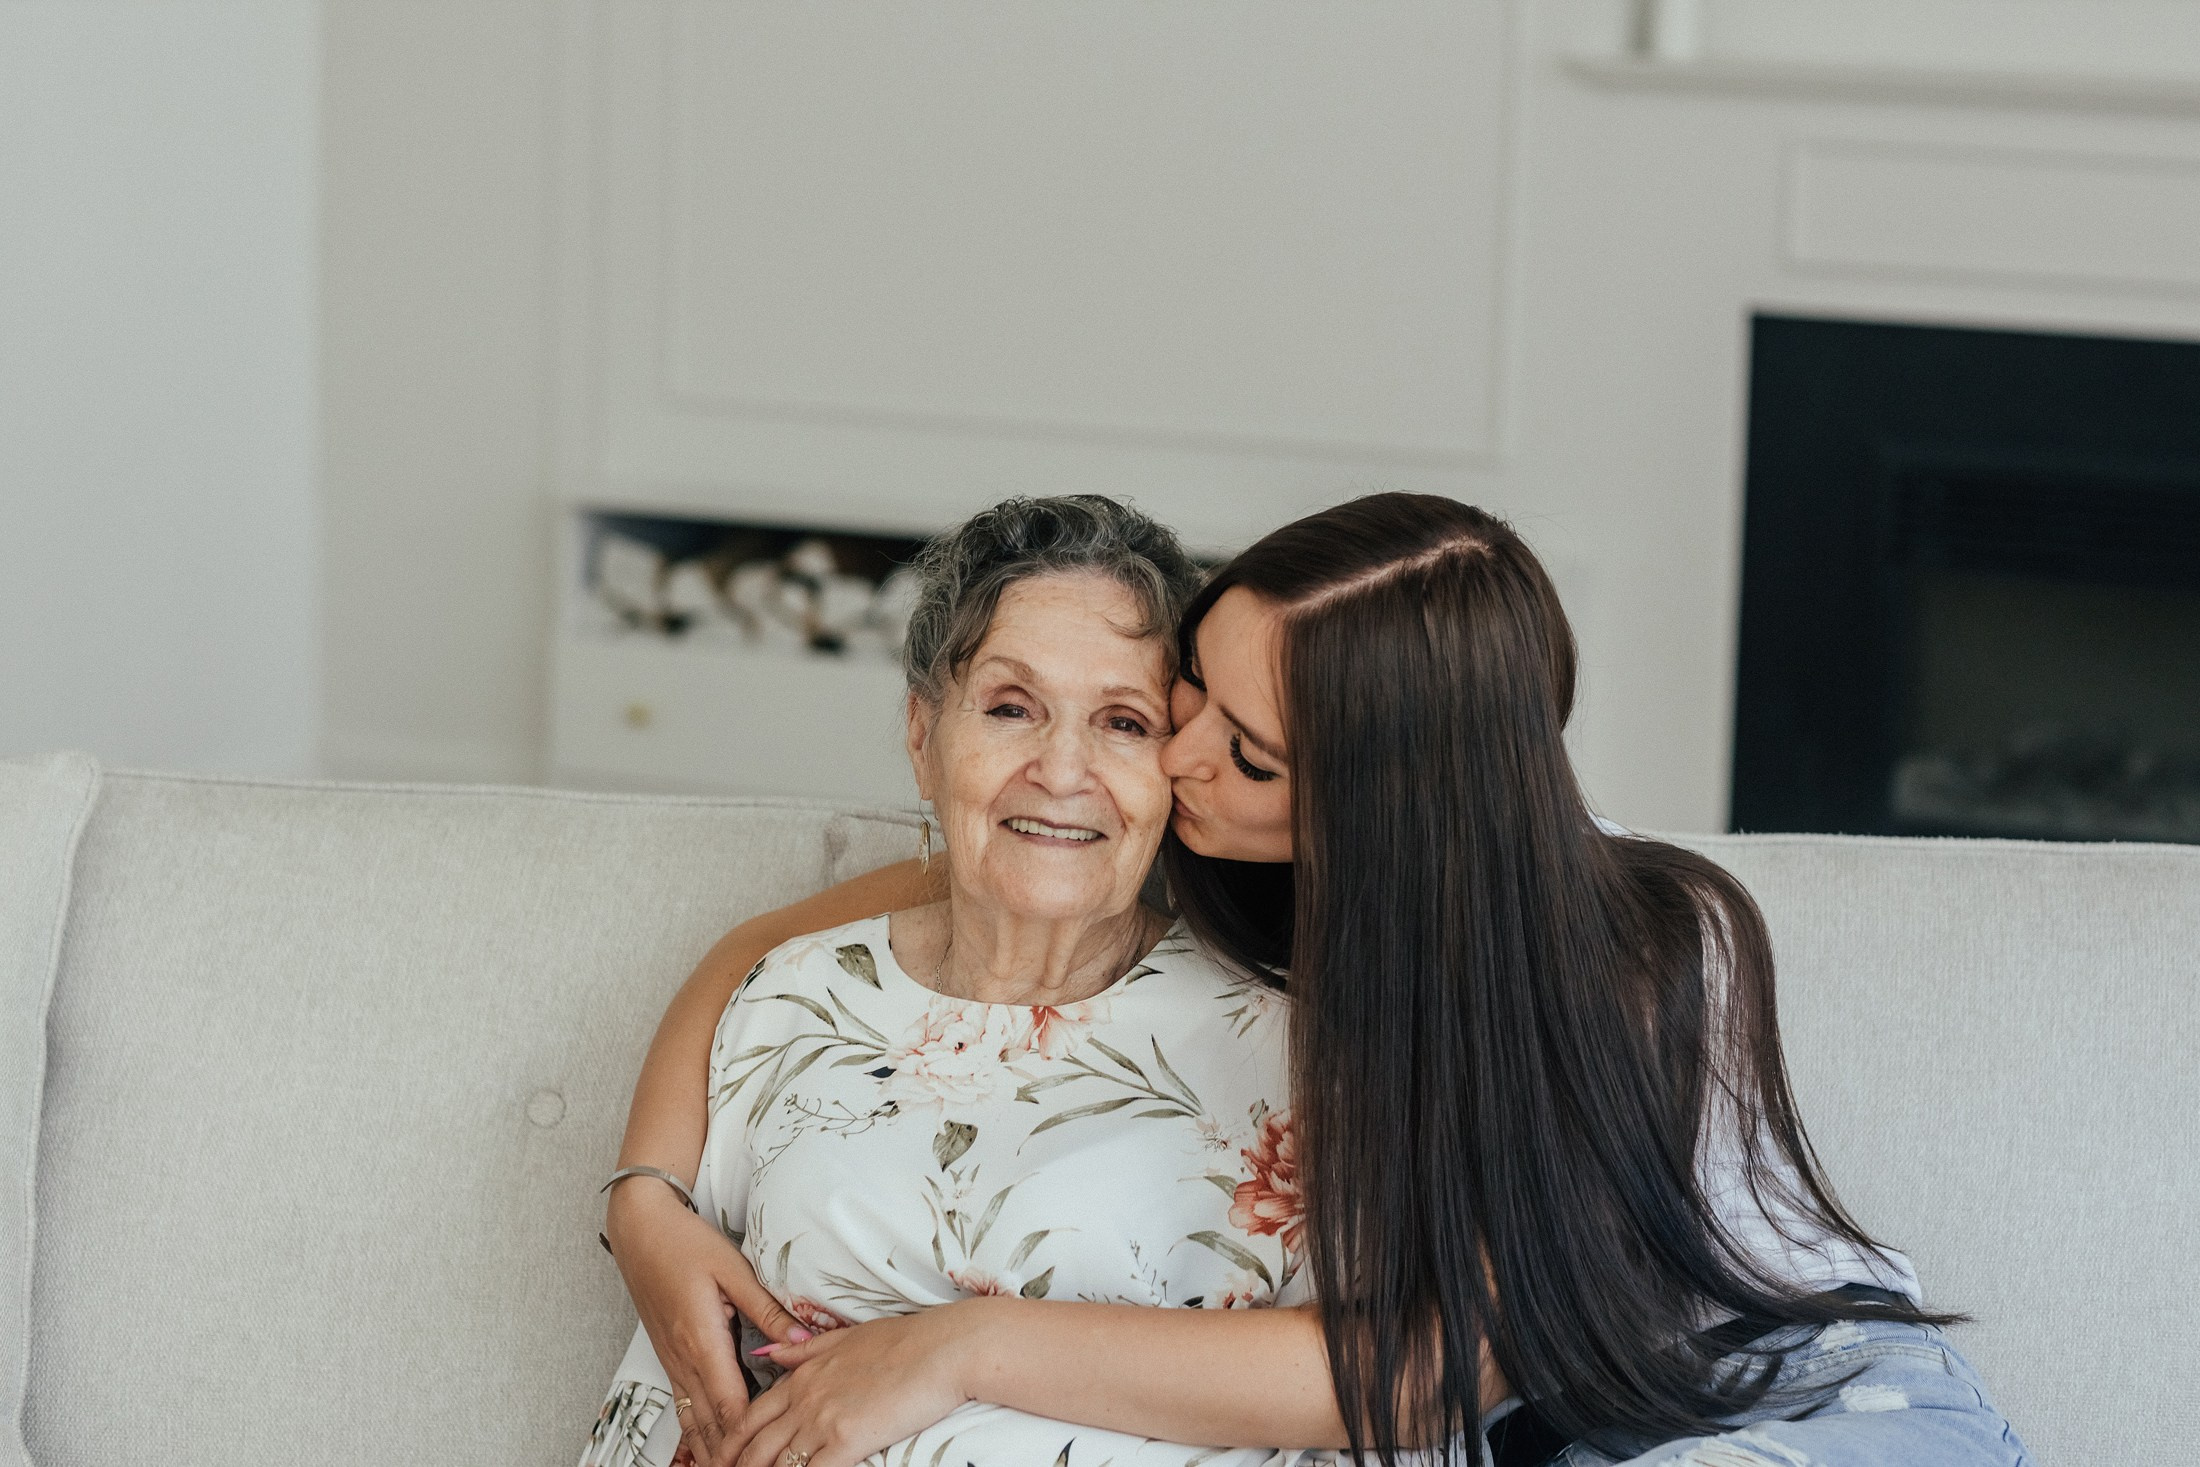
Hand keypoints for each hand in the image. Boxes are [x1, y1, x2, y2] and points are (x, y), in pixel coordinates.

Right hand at [604, 1180, 808, 1465]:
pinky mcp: (668, 1355)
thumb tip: (804, 1339)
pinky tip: (708, 1443)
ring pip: (693, 1419)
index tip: (771, 1449)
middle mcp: (683, 1358)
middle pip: (710, 1422)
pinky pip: (684, 1402)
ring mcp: (672, 1359)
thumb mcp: (733, 1269)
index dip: (750, 1434)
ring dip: (712, 1448)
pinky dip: (697, 1429)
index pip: (730, 1404)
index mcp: (702, 1340)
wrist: (640, 1230)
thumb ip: (768, 1310)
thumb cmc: (685, 1243)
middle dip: (730, 1452)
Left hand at [721, 1301, 986, 1466]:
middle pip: (753, 1445)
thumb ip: (803, 1350)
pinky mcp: (846, 1441)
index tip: (720, 1460)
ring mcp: (823, 1420)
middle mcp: (805, 1398)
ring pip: (776, 1463)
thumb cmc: (904, 1341)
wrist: (941, 1349)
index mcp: (803, 1375)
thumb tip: (770, 1352)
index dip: (731, 1443)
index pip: (751, 1416)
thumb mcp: (845, 1336)